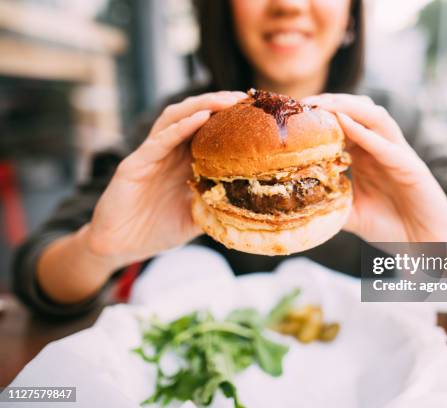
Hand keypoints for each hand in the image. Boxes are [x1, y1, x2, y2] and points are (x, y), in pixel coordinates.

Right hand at [85, 91, 246, 267]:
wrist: (120, 247)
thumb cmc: (156, 231)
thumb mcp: (196, 217)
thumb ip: (216, 206)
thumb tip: (250, 204)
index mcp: (183, 162)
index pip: (207, 130)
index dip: (229, 118)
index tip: (254, 111)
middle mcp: (168, 152)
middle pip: (193, 115)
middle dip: (218, 103)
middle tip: (244, 97)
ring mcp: (150, 155)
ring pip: (175, 119)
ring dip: (200, 106)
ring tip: (225, 100)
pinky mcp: (134, 164)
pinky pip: (159, 141)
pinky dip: (179, 128)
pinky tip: (199, 118)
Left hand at [303, 94, 446, 242]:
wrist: (425, 246)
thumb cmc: (392, 228)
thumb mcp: (353, 215)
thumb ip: (333, 204)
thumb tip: (302, 205)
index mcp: (369, 156)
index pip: (345, 123)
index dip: (322, 115)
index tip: (295, 114)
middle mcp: (384, 149)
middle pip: (359, 111)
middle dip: (332, 102)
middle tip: (303, 104)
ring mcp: (399, 155)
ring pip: (375, 117)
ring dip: (348, 107)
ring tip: (322, 104)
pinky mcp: (412, 168)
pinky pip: (387, 146)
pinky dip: (365, 133)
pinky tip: (344, 124)